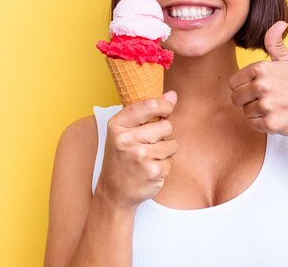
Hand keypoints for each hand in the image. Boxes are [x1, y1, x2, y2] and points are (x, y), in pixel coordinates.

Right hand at [98, 91, 178, 208]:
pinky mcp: (152, 172)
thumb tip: (172, 95)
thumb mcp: (126, 130)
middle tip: (151, 142)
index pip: (149, 105)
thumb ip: (149, 111)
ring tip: (149, 157)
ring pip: (172, 144)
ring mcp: (140, 157)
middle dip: (165, 134)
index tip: (167, 109)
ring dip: (166, 150)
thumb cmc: (122, 156)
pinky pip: (171, 161)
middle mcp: (127, 140)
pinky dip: (164, 165)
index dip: (164, 105)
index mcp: (118, 125)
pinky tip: (150, 169)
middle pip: (167, 126)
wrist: (114, 191)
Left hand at [229, 22, 287, 140]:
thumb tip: (279, 23)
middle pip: (236, 98)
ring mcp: (267, 104)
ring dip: (257, 112)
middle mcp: (262, 85)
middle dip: (248, 100)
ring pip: (245, 111)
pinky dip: (262, 123)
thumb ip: (275, 43)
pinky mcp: (271, 122)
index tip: (262, 87)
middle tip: (268, 98)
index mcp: (261, 68)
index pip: (233, 82)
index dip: (245, 86)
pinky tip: (277, 117)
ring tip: (274, 107)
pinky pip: (253, 124)